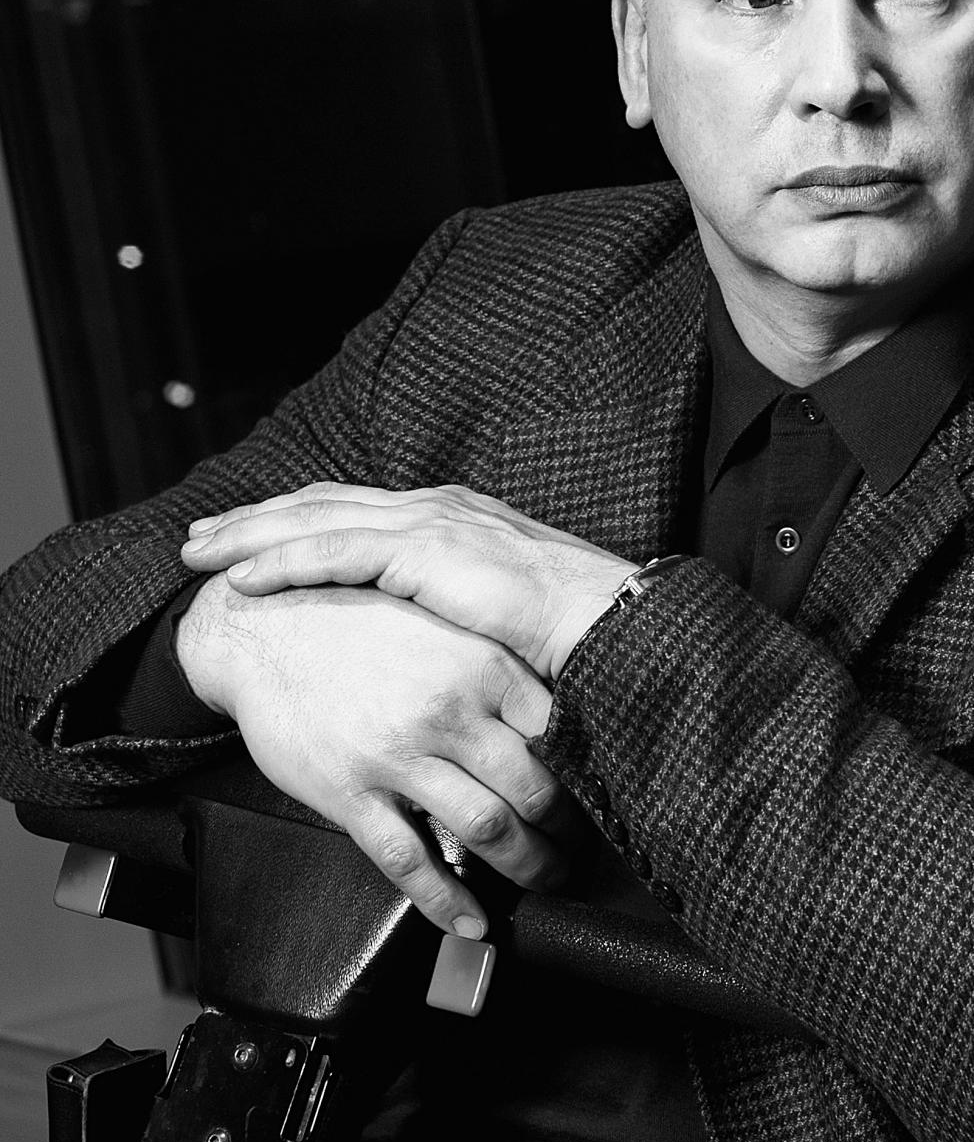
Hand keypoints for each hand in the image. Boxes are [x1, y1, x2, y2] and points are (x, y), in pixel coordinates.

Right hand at [177, 571, 571, 937]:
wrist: (265, 628)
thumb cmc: (361, 623)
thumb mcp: (446, 625)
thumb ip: (501, 669)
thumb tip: (557, 717)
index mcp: (484, 665)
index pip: (560, 734)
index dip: (584, 776)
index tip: (593, 799)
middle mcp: (450, 710)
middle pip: (535, 790)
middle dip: (565, 835)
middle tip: (575, 854)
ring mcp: (398, 754)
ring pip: (487, 828)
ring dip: (525, 868)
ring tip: (541, 883)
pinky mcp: (350, 791)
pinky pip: (409, 860)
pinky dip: (448, 901)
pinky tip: (469, 921)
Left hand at [180, 482, 638, 681]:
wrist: (607, 622)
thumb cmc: (566, 629)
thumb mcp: (496, 610)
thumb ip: (453, 606)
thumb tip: (420, 636)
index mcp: (449, 517)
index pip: (354, 510)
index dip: (295, 519)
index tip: (248, 536)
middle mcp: (432, 507)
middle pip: (322, 505)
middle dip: (255, 519)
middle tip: (199, 537)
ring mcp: (428, 523)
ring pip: (315, 521)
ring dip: (250, 535)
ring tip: (199, 554)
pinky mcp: (424, 550)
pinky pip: (334, 552)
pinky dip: (282, 560)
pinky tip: (241, 577)